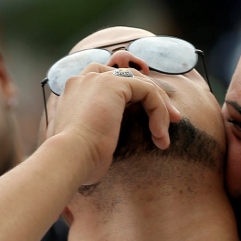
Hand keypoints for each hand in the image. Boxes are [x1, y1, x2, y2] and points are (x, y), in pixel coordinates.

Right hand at [49, 65, 180, 184]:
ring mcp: (98, 79)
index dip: (139, 98)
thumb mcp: (91, 143)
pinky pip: (148, 92)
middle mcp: (85, 79)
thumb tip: (112, 140)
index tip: (154, 124)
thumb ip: (103, 130)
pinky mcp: (114, 84)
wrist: (68, 159)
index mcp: (77, 92)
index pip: (114, 81)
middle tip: (172, 122)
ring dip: (160, 109)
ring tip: (164, 136)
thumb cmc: (79, 162)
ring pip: (143, 85)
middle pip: (132, 79)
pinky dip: (159, 112)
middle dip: (155, 100)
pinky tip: (158, 135)